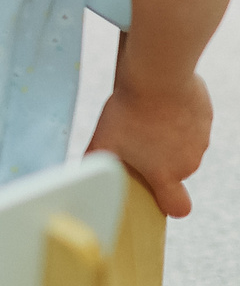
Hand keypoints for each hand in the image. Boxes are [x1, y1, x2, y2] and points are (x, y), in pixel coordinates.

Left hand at [87, 74, 212, 216]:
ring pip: (183, 146)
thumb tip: (81, 172)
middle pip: (175, 171)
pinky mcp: (205, 119)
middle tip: (137, 139)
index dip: (169, 203)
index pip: (178, 208)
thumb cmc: (130, 110)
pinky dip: (178, 117)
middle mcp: (188, 163)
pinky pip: (192, 124)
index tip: (157, 192)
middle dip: (158, 160)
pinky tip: (161, 102)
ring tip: (147, 116)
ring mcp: (200, 141)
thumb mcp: (103, 139)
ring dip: (168, 138)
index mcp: (166, 174)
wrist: (158, 77)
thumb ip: (94, 160)